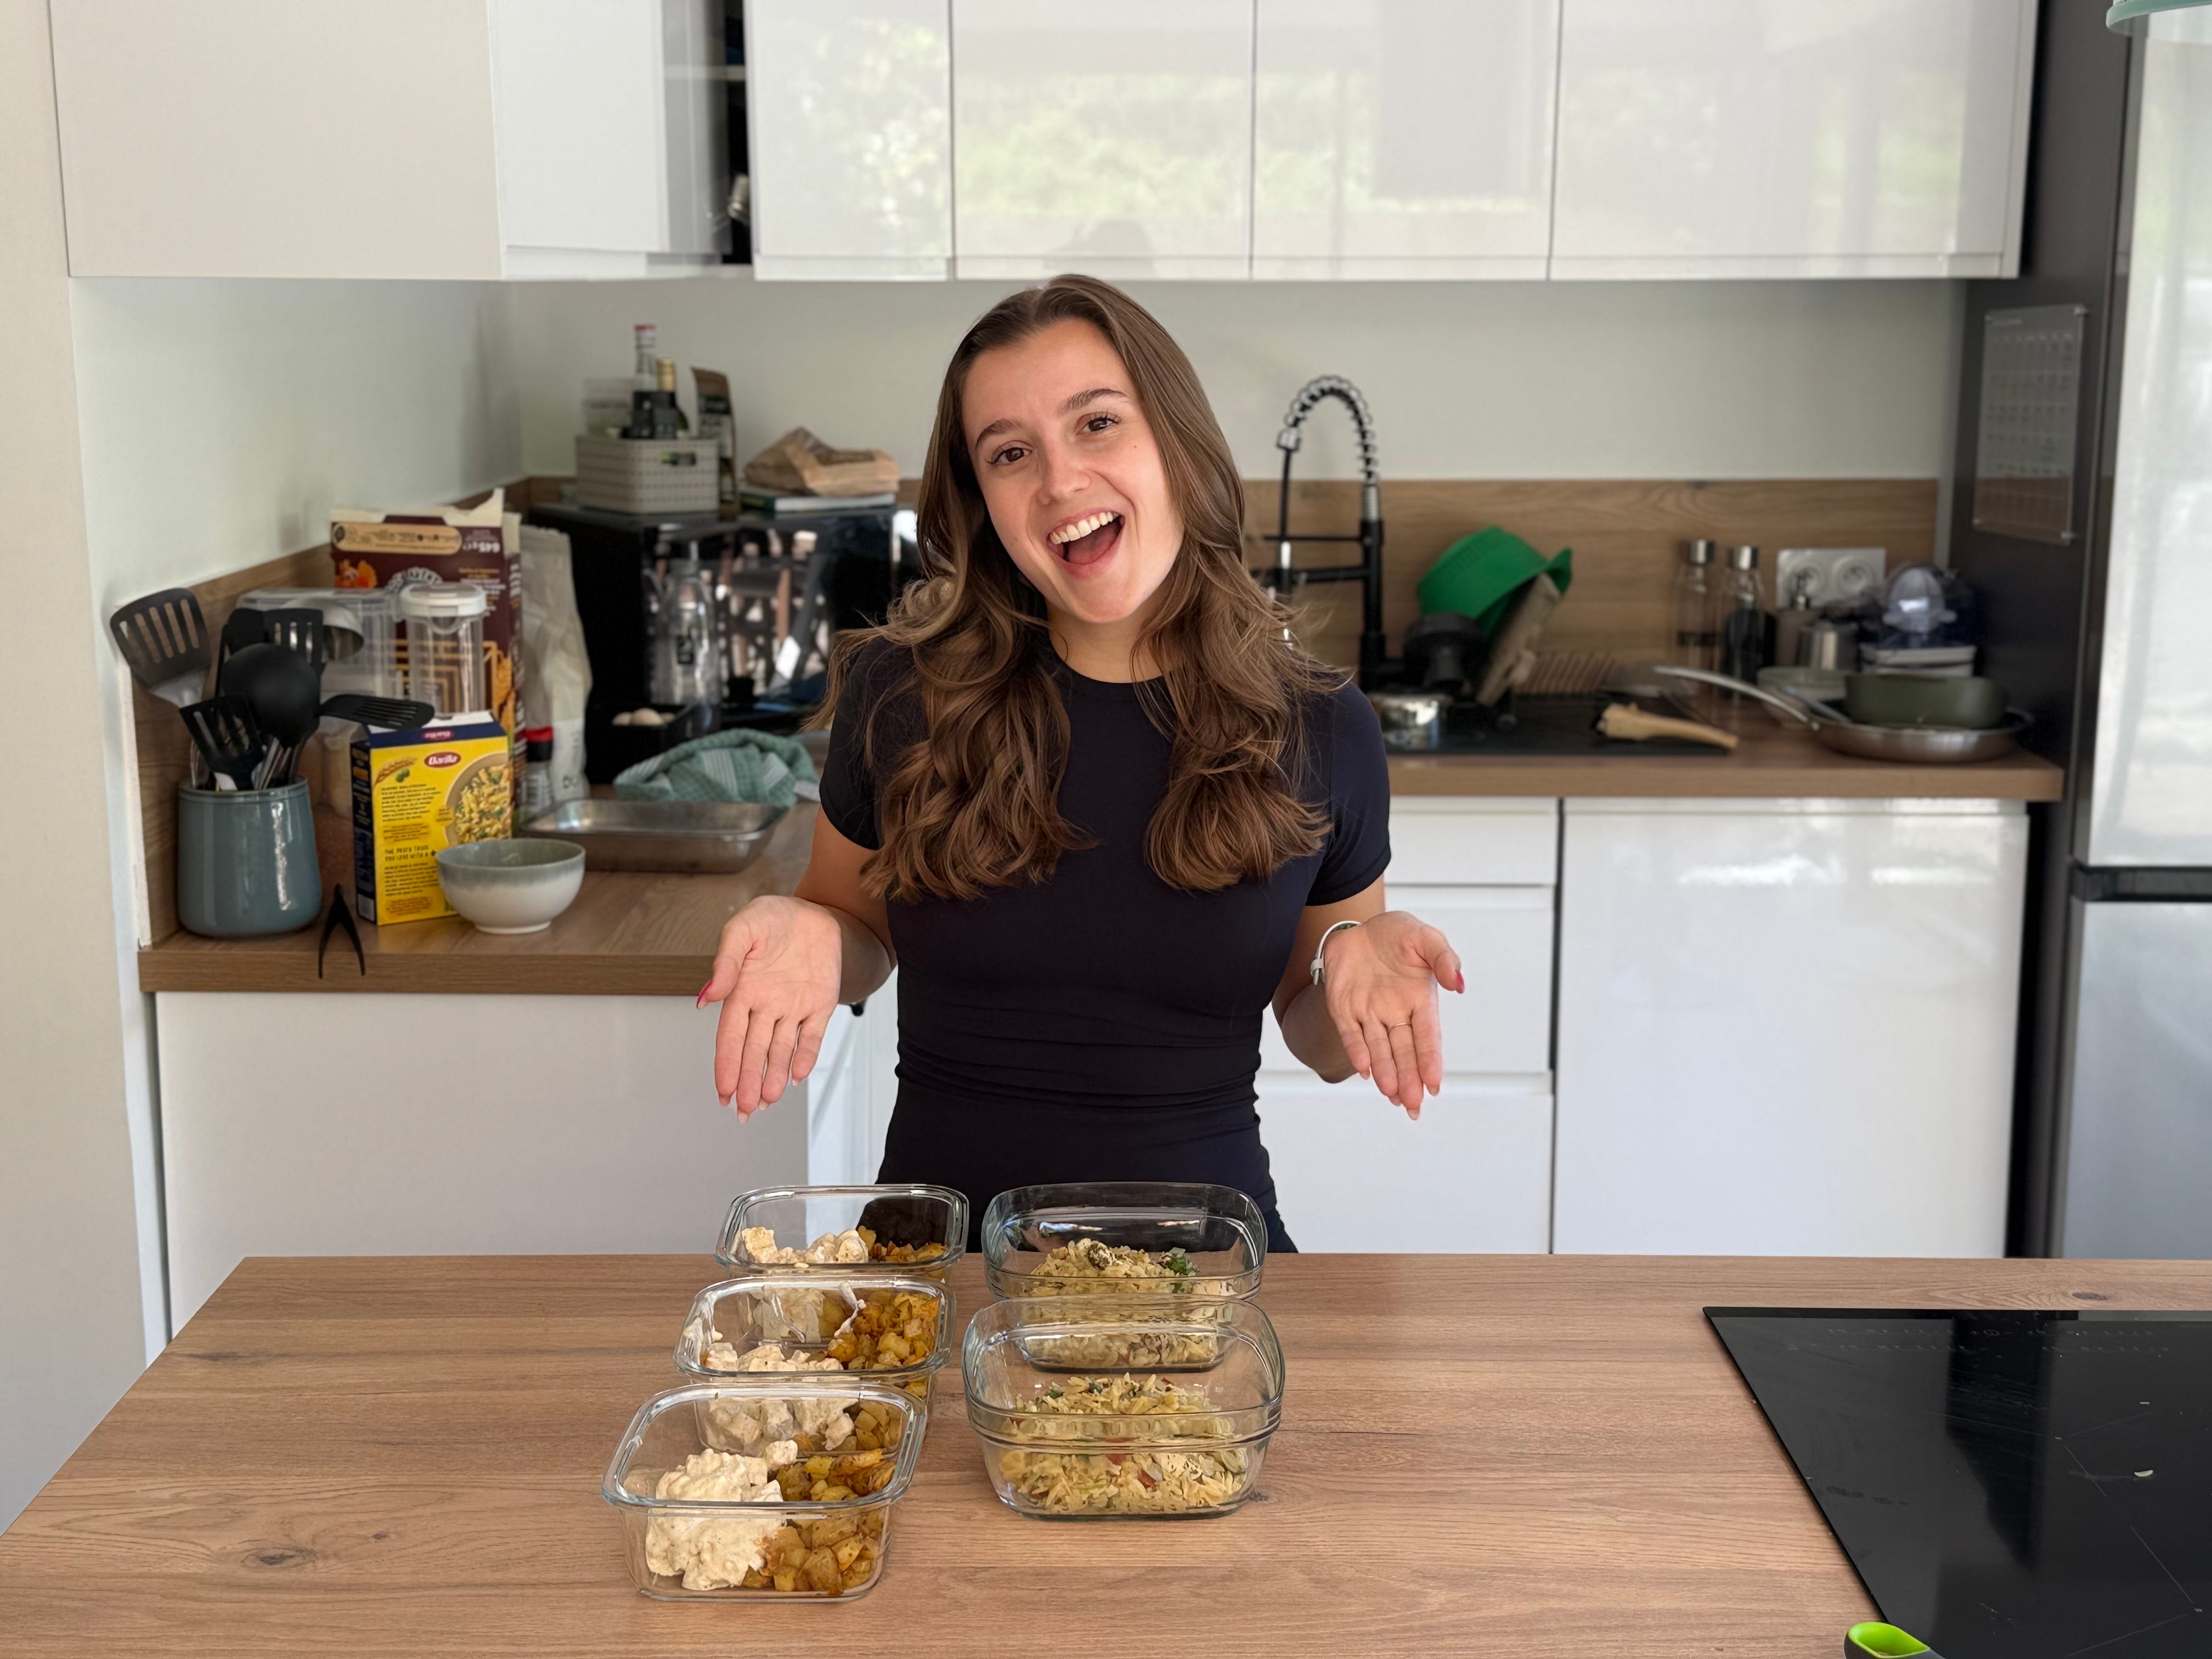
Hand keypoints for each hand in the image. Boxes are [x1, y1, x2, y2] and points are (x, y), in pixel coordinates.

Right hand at [700, 896, 842, 1118]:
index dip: (726, 1064)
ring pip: (781, 1050)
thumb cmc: (771, 918)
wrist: (813, 911)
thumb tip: (708, 996)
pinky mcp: (819, 1006)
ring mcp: (793, 1009)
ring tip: (767, 1101)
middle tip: (743, 1109)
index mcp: (742, 992)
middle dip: (748, 1081)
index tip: (723, 1089)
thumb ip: (726, 962)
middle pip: (754, 1051)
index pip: (730, 1037)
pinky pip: (812, 1036)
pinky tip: (796, 1075)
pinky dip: (805, 1055)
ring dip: (773, 1075)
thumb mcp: (742, 930)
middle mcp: (766, 1006)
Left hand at [1321, 912, 1463, 1117]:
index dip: (1430, 1060)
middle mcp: (1396, 1012)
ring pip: (1379, 1050)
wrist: (1359, 927)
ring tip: (1393, 1096)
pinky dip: (1357, 1051)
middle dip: (1410, 1079)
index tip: (1434, 1084)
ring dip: (1386, 1073)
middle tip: (1413, 1106)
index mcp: (1419, 999)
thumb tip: (1458, 984)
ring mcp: (1369, 1013)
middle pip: (1404, 1051)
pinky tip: (1364, 1070)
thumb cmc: (1398, 934)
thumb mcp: (1425, 938)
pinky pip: (1351, 1035)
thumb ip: (1444, 959)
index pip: (1427, 1036)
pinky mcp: (1343, 1009)